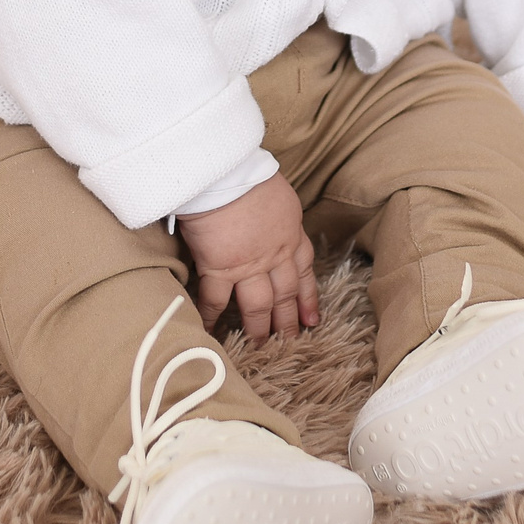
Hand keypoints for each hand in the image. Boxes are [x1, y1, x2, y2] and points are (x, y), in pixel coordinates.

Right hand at [175, 172, 320, 343]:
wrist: (227, 176)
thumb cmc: (251, 176)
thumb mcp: (281, 194)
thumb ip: (282, 215)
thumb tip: (279, 219)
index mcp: (291, 235)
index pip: (304, 271)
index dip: (309, 297)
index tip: (312, 318)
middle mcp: (274, 256)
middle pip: (285, 295)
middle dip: (288, 321)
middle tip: (290, 342)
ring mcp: (247, 265)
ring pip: (258, 305)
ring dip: (259, 327)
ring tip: (260, 347)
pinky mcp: (219, 267)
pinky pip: (216, 299)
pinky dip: (212, 317)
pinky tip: (211, 331)